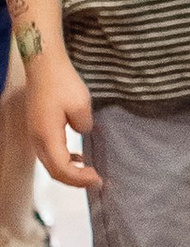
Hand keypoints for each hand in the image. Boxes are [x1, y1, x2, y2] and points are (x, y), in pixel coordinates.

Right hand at [25, 50, 95, 193]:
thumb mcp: (81, 105)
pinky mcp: (38, 128)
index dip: (80, 178)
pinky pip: (49, 153)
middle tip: (96, 180)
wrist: (44, 66)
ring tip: (89, 172)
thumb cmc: (61, 82)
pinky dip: (63, 160)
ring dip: (69, 171)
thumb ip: (85, 125)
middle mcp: (37, 139)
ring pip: (50, 163)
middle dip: (75, 180)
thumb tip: (84, 133)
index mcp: (47, 136)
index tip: (98, 178)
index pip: (62, 169)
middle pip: (54, 171)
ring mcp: (35, 134)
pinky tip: (78, 156)